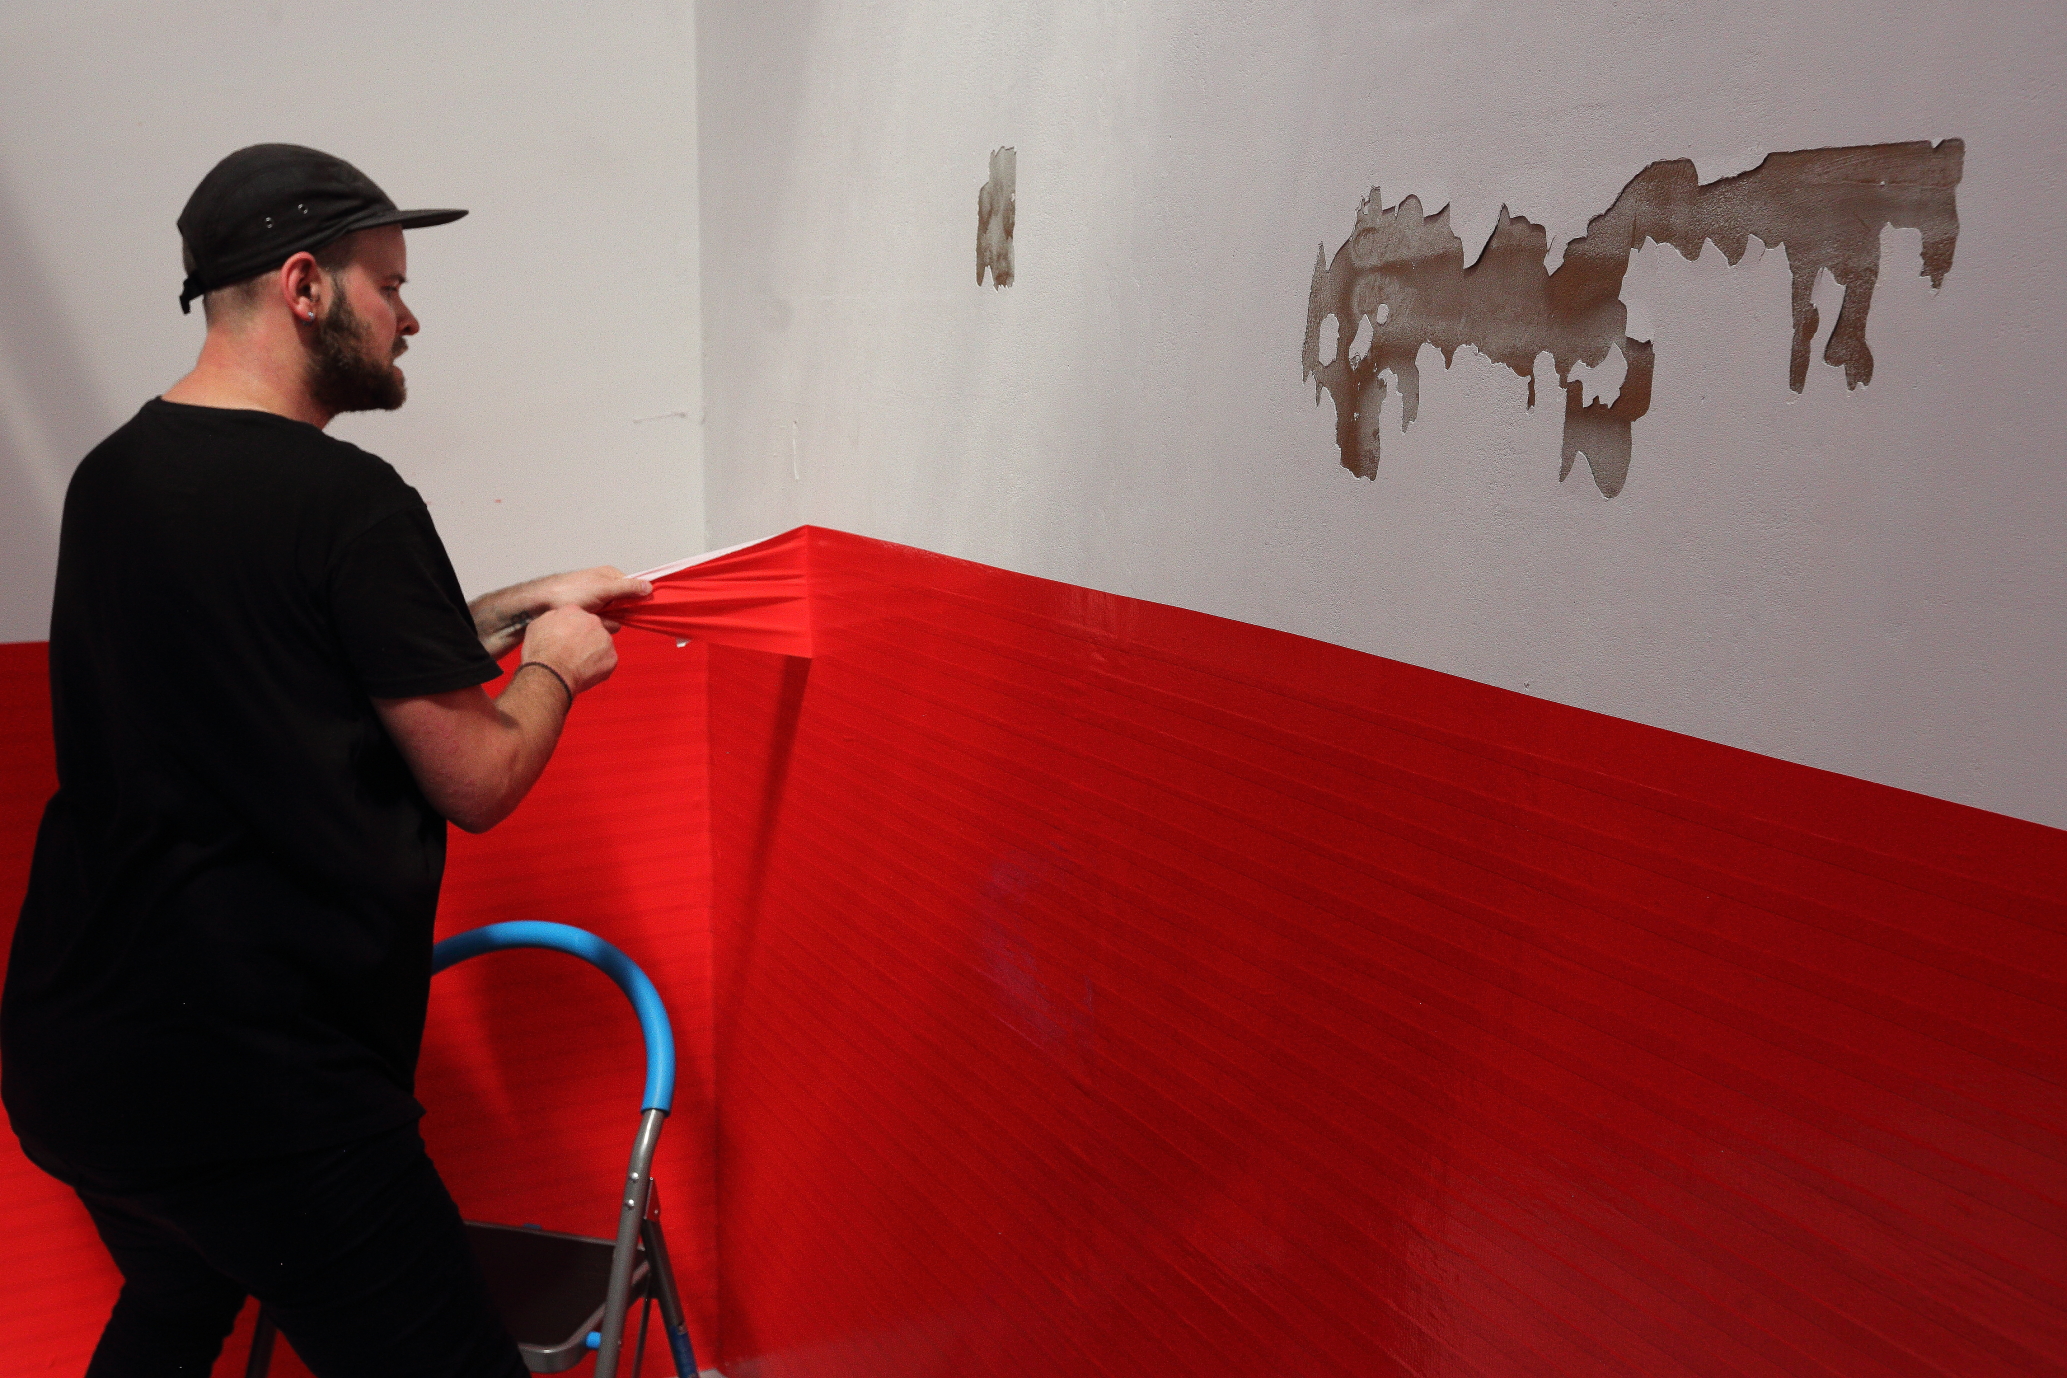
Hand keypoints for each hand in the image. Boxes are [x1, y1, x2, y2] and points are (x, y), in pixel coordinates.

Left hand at [472, 566, 653, 656]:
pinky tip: (590, 624)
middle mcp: (605, 586)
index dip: (638, 598)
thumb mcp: (602, 589)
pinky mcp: (589, 613)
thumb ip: (627, 588)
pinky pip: (603, 622)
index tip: (640, 608)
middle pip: (626, 603)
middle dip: (621, 612)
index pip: (634, 586)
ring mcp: (597, 600)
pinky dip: (599, 625)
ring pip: (615, 615)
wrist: (541, 604)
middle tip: (610, 613)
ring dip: (609, 621)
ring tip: (596, 619)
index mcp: (610, 575)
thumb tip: (648, 586)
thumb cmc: (569, 592)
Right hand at [520, 606, 618, 695]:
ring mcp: (605, 639)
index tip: (567, 640)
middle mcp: (593, 621)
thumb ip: (552, 618)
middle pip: (592, 629)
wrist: (551, 673)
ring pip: (602, 645)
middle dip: (585, 640)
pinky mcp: (612, 657)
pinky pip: (607, 662)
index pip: (578, 617)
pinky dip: (599, 668)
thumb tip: (558, 618)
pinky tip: (585, 674)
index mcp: (573, 611)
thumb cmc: (540, 651)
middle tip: (573, 654)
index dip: (572, 630)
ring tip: (577, 666)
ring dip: (593, 654)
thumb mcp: (537, 626)